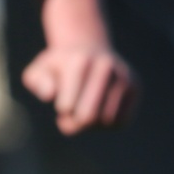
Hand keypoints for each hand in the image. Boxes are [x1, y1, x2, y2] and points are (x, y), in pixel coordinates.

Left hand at [19, 43, 138, 134]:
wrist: (90, 48)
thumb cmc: (61, 67)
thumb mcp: (40, 70)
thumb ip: (37, 82)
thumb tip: (49, 95)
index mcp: (80, 61)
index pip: (68, 107)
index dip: (62, 113)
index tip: (61, 107)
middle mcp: (105, 66)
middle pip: (89, 116)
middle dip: (76, 123)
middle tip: (71, 118)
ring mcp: (123, 75)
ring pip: (106, 121)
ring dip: (92, 125)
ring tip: (84, 114)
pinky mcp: (135, 86)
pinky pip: (121, 121)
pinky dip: (108, 124)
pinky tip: (100, 114)